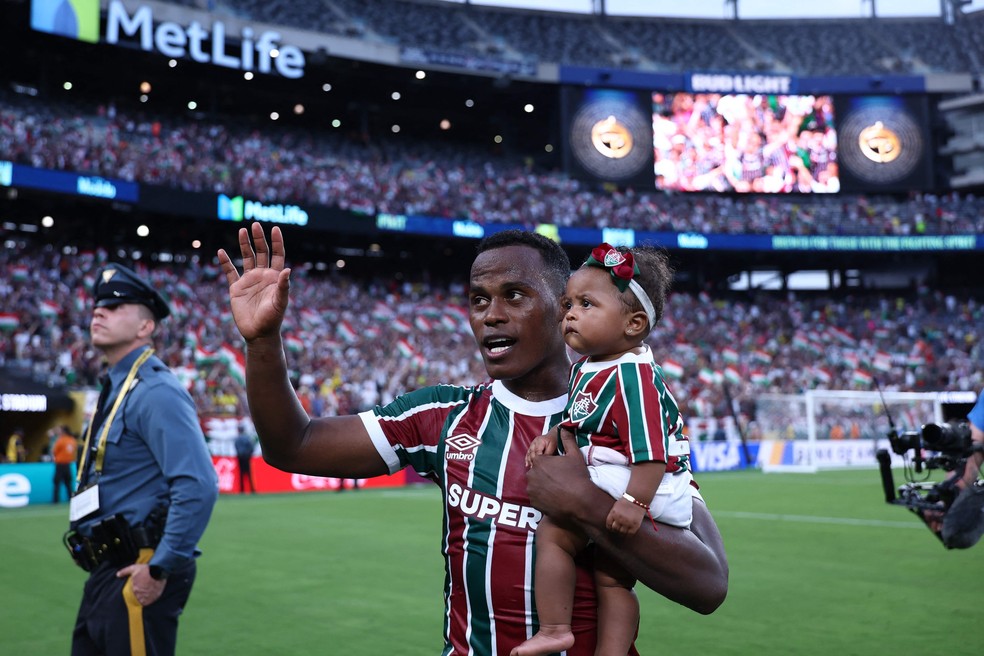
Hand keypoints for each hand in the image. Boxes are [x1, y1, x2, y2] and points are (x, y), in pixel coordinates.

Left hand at [116, 563, 165, 606]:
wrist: (159, 571)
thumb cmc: (146, 570)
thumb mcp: (134, 568)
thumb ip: (125, 571)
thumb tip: (117, 574)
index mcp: (135, 589)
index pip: (131, 595)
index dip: (134, 593)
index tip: (136, 590)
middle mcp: (140, 594)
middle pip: (138, 598)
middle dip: (139, 596)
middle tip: (141, 592)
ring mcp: (148, 596)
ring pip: (144, 601)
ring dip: (144, 599)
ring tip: (146, 595)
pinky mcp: (154, 597)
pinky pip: (150, 601)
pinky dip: (150, 600)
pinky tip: (151, 596)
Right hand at [217, 223, 291, 341]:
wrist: (258, 333)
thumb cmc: (273, 319)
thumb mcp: (280, 303)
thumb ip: (283, 287)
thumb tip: (288, 270)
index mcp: (274, 277)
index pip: (277, 255)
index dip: (277, 242)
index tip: (275, 229)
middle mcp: (262, 275)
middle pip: (261, 252)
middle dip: (259, 239)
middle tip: (255, 225)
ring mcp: (249, 280)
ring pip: (246, 258)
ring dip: (244, 245)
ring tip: (242, 231)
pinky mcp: (236, 288)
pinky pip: (230, 272)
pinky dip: (225, 262)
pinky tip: (221, 252)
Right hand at [525, 430, 557, 467]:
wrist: (553, 435)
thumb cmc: (554, 441)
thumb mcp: (552, 446)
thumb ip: (548, 453)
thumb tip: (544, 461)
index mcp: (540, 441)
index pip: (537, 452)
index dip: (537, 459)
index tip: (538, 465)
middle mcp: (535, 442)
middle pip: (531, 453)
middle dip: (532, 461)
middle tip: (534, 468)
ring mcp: (532, 444)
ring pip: (529, 453)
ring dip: (529, 460)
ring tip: (530, 467)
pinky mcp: (532, 446)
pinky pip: (528, 453)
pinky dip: (527, 458)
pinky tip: (527, 464)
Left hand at [526, 432, 592, 523]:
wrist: (581, 502)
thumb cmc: (578, 476)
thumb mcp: (575, 454)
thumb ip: (567, 439)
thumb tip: (564, 427)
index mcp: (539, 461)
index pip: (540, 459)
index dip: (549, 463)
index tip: (558, 468)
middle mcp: (531, 475)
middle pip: (536, 472)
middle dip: (544, 474)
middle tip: (558, 479)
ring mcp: (531, 490)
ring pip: (535, 485)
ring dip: (542, 486)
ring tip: (557, 489)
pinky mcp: (533, 503)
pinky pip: (536, 497)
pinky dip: (542, 497)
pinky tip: (554, 498)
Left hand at [606, 498, 645, 535]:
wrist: (637, 498)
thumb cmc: (626, 501)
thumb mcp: (615, 506)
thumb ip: (613, 514)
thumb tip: (611, 523)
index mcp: (613, 513)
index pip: (608, 524)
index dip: (610, 527)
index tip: (611, 528)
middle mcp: (620, 519)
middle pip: (615, 529)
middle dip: (615, 529)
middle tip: (617, 529)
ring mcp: (628, 522)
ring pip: (622, 532)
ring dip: (622, 532)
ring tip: (623, 530)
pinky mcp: (635, 525)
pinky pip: (630, 534)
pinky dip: (628, 534)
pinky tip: (628, 532)